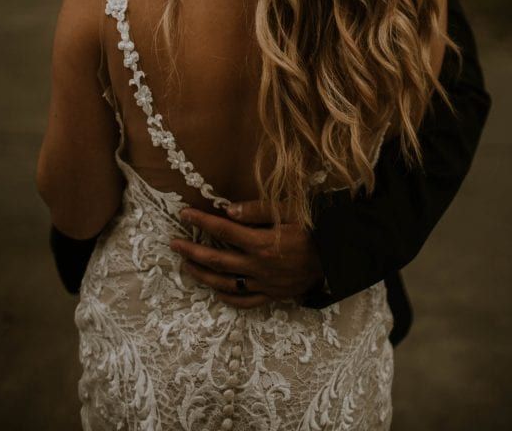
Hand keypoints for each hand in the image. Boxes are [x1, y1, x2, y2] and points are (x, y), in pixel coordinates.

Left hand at [170, 201, 324, 309]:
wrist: (338, 257)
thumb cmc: (314, 228)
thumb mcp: (289, 211)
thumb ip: (258, 210)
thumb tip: (227, 211)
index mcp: (262, 243)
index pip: (223, 230)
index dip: (201, 221)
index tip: (184, 214)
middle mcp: (259, 266)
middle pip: (217, 260)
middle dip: (192, 250)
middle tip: (173, 244)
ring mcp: (264, 284)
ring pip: (225, 283)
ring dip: (202, 275)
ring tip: (185, 265)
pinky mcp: (272, 296)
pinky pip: (244, 301)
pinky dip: (227, 297)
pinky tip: (215, 291)